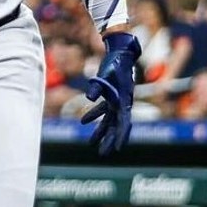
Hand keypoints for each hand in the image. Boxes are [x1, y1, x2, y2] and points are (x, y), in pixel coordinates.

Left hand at [81, 32, 141, 156]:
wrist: (120, 52)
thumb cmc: (114, 63)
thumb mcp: (105, 74)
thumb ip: (97, 87)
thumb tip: (89, 98)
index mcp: (124, 100)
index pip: (124, 123)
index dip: (121, 136)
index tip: (117, 149)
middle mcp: (123, 103)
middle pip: (116, 126)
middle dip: (109, 139)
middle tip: (103, 154)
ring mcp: (118, 100)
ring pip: (109, 120)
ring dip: (101, 131)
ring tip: (91, 144)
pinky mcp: (111, 95)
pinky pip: (104, 109)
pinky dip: (94, 115)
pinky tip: (83, 121)